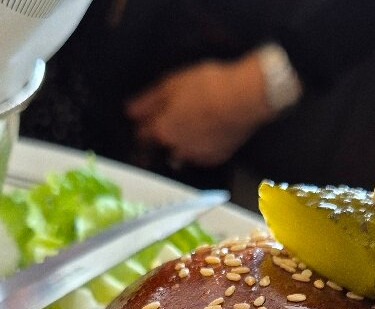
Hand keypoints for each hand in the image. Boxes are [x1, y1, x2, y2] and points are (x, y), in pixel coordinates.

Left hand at [126, 53, 274, 166]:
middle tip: (174, 119)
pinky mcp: (216, 158)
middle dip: (162, 136)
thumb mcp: (172, 84)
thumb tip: (130, 112)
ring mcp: (197, 156)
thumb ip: (148, 101)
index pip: (142, 135)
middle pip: (161, 146)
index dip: (143, 125)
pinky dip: (201, 147)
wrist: (244, 98)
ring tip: (192, 125)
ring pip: (181, 154)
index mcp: (162, 131)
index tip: (146, 119)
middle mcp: (176, 149)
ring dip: (181, 144)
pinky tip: (208, 132)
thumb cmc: (207, 86)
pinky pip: (201, 156)